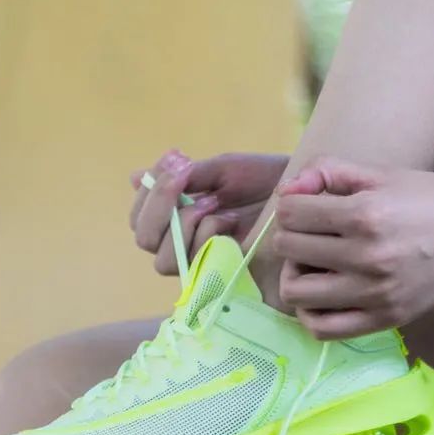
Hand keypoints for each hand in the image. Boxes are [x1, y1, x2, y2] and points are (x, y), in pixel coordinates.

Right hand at [130, 150, 288, 275]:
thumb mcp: (220, 171)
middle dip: (160, 205)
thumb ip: (180, 178)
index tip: (178, 158)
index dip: (149, 190)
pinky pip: (193, 263)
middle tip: (187, 177)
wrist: (299, 194)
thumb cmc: (262, 180)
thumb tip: (134, 178)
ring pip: (163, 259)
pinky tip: (228, 218)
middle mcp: (181, 244)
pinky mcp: (220, 276)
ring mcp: (200, 262)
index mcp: (174, 217)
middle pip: (143, 239)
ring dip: (184, 222)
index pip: (138, 217)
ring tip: (214, 202)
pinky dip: (206, 234)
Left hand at [273, 159, 433, 337]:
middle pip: (289, 250)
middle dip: (292, 238)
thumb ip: (329, 172)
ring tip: (314, 267)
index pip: (291, 214)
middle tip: (311, 236)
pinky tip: (321, 297)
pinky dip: (310, 314)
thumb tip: (287, 191)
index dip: (291, 207)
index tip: (306, 209)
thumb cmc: (428, 200)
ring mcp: (373, 294)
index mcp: (364, 214)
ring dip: (295, 276)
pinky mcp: (383, 320)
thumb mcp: (381, 175)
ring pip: (296, 293)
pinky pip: (323, 329)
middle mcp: (366, 257)